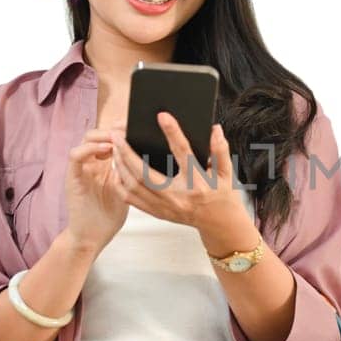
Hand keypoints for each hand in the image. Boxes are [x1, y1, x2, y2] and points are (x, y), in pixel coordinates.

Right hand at [63, 117, 129, 250]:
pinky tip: (106, 149)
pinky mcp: (72, 177)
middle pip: (99, 133)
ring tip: (119, 138)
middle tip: (129, 127)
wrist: (92, 236)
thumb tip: (156, 156)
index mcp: (104, 164)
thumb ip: (134, 172)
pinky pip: (75, 155)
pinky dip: (89, 148)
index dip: (122, 129)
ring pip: (87, 139)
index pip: (111, 138)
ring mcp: (81, 169)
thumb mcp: (128, 189)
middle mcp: (91, 162)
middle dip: (114, 128)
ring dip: (103, 135)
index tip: (137, 123)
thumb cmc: (110, 216)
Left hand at [107, 112, 247, 233]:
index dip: (173, 132)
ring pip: (134, 187)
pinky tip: (117, 170)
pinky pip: (132, 199)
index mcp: (197, 182)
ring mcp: (165, 207)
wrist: (219, 224)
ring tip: (114, 149)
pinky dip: (121, 184)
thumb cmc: (222, 195)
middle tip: (117, 135)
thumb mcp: (227, 172)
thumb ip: (220, 150)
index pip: (183, 153)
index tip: (163, 116)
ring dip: (120, 167)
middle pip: (145, 174)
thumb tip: (214, 129)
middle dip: (127, 153)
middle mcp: (178, 196)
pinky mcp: (158, 212)